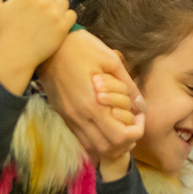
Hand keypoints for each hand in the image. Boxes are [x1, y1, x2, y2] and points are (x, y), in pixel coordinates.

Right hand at [0, 0, 76, 93]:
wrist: (14, 58)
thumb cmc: (3, 34)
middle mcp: (43, 2)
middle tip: (38, 9)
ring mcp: (55, 14)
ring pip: (62, 1)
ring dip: (57, 6)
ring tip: (48, 16)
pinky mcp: (63, 26)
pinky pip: (71, 14)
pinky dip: (66, 17)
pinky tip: (56, 23)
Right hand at [37, 29, 146, 158]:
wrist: (49, 45)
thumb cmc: (82, 47)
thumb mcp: (111, 60)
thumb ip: (128, 86)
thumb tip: (142, 105)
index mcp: (93, 104)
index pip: (119, 137)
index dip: (136, 131)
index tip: (139, 116)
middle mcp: (79, 116)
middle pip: (106, 148)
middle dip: (125, 141)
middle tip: (132, 122)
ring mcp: (69, 118)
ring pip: (92, 147)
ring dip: (110, 142)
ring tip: (120, 123)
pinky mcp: (63, 115)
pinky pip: (81, 137)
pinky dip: (96, 137)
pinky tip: (104, 122)